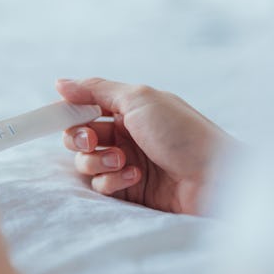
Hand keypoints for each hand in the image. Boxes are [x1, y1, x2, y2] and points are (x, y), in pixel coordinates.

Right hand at [57, 78, 232, 214]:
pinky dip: (113, 180)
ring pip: (87, 162)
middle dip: (80, 138)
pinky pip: (102, 185)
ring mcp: (127, 163)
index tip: (58, 116)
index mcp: (128, 108)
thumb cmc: (183, 133)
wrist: (215, 178)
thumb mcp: (139, 99)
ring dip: (98, 161)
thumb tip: (60, 82)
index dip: (69, 112)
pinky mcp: (130, 191)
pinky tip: (136, 176)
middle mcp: (125, 134)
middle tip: (93, 141)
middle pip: (79, 136)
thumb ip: (96, 90)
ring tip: (123, 161)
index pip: (85, 107)